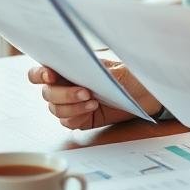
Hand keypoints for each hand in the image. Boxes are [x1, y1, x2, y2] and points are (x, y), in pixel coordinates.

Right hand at [26, 61, 161, 129]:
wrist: (149, 94)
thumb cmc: (132, 74)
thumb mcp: (115, 68)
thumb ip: (94, 70)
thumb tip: (76, 68)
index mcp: (70, 67)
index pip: (41, 71)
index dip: (40, 74)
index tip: (51, 76)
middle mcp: (68, 84)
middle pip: (47, 93)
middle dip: (63, 94)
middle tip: (85, 92)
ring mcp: (73, 103)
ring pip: (55, 109)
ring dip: (71, 107)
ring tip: (93, 101)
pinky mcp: (82, 118)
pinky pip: (67, 122)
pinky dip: (76, 117)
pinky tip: (93, 109)